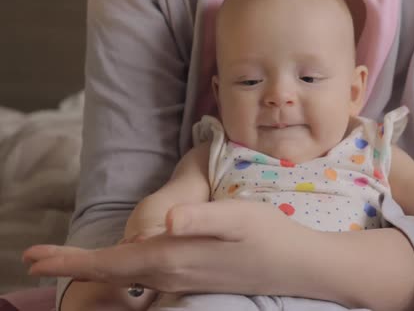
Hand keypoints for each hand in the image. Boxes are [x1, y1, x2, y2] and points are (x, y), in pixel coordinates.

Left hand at [23, 200, 311, 294]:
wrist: (295, 265)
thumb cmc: (269, 235)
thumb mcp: (239, 217)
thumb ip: (201, 217)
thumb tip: (167, 221)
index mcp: (173, 257)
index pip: (111, 262)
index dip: (71, 260)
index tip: (34, 258)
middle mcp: (171, 274)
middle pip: (112, 272)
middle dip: (73, 266)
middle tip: (35, 260)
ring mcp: (181, 281)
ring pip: (126, 277)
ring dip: (93, 269)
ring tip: (67, 261)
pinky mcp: (193, 279)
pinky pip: (144, 279)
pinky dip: (120, 272)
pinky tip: (122, 265)